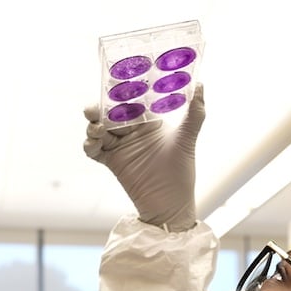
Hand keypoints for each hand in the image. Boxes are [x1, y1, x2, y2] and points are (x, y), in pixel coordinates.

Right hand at [84, 84, 204, 230]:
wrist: (170, 205)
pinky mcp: (112, 162)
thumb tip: (201, 85)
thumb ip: (194, 114)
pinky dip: (90, 145)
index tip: (112, 84)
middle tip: (93, 109)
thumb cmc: (181, 173)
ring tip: (97, 128)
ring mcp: (120, 146)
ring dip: (93, 126)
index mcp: (149, 121)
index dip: (120, 92)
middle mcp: (133, 131)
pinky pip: (94, 150)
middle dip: (99, 109)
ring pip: (99, 129)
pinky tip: (93, 143)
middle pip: (110, 113)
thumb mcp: (187, 139)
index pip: (131, 101)